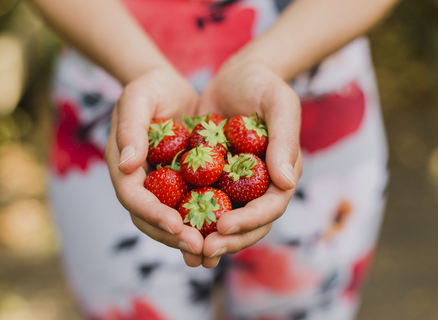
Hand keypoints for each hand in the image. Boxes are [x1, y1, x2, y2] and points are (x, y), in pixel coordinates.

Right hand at [105, 67, 204, 264]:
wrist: (170, 87)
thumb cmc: (150, 86)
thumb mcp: (138, 97)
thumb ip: (130, 128)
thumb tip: (125, 166)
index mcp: (123, 165)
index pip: (133, 196)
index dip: (152, 214)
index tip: (177, 225)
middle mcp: (140, 181)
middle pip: (150, 218)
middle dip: (172, 235)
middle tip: (198, 248)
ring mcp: (160, 185)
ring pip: (169, 219)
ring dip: (187, 238)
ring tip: (210, 252)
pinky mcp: (180, 184)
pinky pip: (189, 208)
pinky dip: (201, 224)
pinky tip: (222, 234)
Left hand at [194, 61, 302, 267]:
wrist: (236, 77)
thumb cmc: (262, 84)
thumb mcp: (279, 103)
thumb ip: (285, 139)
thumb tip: (286, 182)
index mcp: (281, 174)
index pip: (270, 207)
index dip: (249, 221)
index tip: (224, 225)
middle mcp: (260, 187)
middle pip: (248, 225)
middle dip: (228, 240)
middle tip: (203, 249)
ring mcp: (236, 186)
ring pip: (225, 222)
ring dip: (208, 239)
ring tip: (188, 250)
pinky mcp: (213, 180)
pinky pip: (203, 205)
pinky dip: (191, 220)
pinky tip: (172, 228)